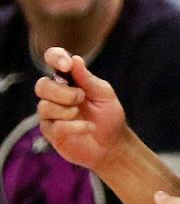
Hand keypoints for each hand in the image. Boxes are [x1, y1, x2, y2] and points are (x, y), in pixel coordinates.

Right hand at [34, 49, 128, 171]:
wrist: (113, 146)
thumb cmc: (109, 117)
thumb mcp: (104, 95)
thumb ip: (88, 79)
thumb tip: (75, 59)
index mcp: (68, 80)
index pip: (53, 60)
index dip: (55, 58)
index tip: (66, 65)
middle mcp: (55, 94)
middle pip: (42, 86)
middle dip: (63, 92)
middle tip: (81, 98)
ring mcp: (50, 114)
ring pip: (44, 106)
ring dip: (68, 111)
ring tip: (82, 115)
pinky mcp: (51, 132)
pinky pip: (55, 125)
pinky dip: (75, 126)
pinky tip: (89, 127)